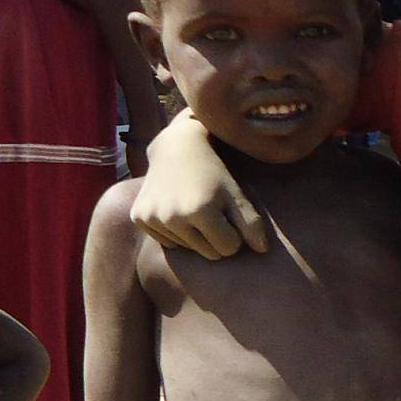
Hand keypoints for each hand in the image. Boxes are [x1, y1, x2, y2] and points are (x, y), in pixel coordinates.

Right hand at [130, 114, 269, 258]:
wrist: (176, 147)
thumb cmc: (214, 172)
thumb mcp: (236, 194)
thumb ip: (251, 223)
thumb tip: (262, 251)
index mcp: (200, 211)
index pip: (228, 249)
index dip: (234, 234)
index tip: (229, 215)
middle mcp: (172, 217)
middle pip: (208, 253)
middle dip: (216, 237)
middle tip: (213, 212)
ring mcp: (152, 218)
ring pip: (187, 249)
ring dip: (195, 234)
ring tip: (193, 207)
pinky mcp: (139, 217)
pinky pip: (166, 242)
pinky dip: (174, 231)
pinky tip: (176, 208)